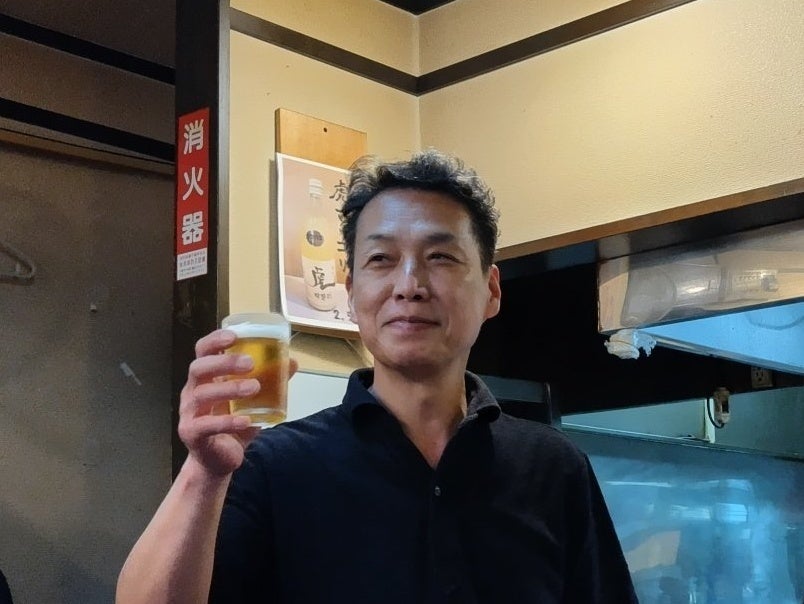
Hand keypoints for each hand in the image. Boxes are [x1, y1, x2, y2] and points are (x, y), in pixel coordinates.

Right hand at [178, 329, 297, 476]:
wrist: (219, 460)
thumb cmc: (233, 423)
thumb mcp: (252, 400)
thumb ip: (269, 381)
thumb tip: (292, 362)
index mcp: (205, 378)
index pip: (202, 351)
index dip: (214, 340)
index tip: (234, 336)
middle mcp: (192, 391)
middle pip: (198, 369)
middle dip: (224, 363)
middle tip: (250, 363)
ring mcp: (189, 413)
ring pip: (202, 395)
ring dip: (229, 389)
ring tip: (254, 388)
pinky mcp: (192, 434)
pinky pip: (206, 425)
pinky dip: (227, 422)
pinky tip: (246, 420)